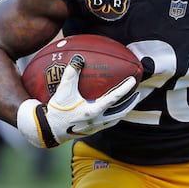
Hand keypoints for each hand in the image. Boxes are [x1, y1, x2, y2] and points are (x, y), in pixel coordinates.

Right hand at [17, 54, 138, 147]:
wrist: (48, 130)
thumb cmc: (57, 109)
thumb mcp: (63, 90)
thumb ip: (71, 73)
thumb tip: (78, 57)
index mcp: (92, 111)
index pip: (114, 98)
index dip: (125, 88)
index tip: (133, 80)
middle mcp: (97, 120)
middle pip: (121, 111)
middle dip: (132, 102)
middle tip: (139, 93)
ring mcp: (96, 127)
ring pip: (116, 118)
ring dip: (125, 110)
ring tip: (131, 101)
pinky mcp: (93, 131)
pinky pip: (109, 123)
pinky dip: (115, 115)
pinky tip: (116, 110)